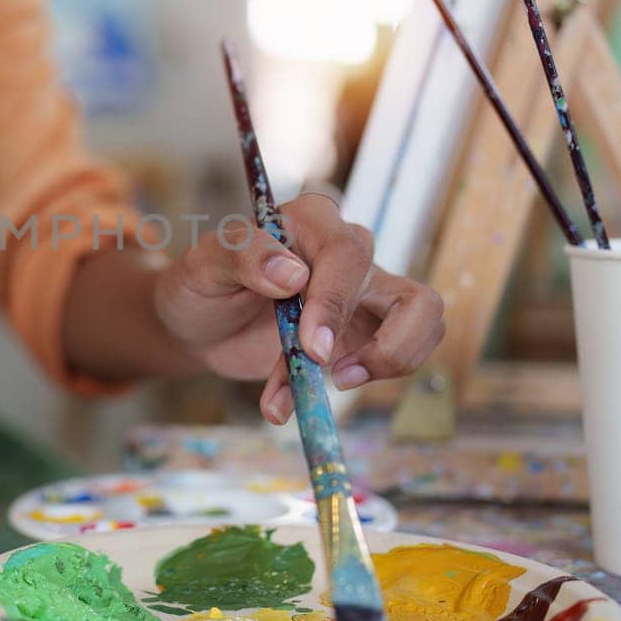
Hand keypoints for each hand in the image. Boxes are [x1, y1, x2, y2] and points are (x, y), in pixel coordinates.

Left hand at [151, 193, 443, 421]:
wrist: (196, 326)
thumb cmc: (199, 284)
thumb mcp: (202, 265)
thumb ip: (242, 255)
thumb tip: (293, 273)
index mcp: (309, 221)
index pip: (348, 253)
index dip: (336, 301)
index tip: (310, 346)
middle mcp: (346, 253)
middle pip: (407, 292)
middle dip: (378, 345)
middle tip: (328, 370)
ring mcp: (362, 295)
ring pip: (425, 319)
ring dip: (389, 362)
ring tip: (330, 383)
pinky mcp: (362, 333)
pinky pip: (393, 357)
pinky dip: (360, 384)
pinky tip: (295, 399)